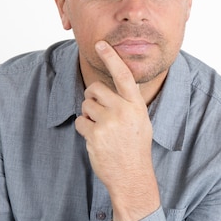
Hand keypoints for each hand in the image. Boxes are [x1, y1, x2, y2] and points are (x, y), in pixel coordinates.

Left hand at [75, 41, 160, 220]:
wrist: (132, 176)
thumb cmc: (135, 147)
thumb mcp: (140, 120)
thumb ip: (128, 103)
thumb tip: (111, 86)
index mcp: (136, 105)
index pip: (123, 76)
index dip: (111, 58)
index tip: (100, 44)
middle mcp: (123, 111)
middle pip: (95, 89)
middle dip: (92, 98)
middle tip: (99, 113)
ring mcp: (109, 122)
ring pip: (85, 105)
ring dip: (88, 116)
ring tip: (102, 131)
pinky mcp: (95, 134)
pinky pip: (80, 121)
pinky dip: (84, 129)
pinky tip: (96, 140)